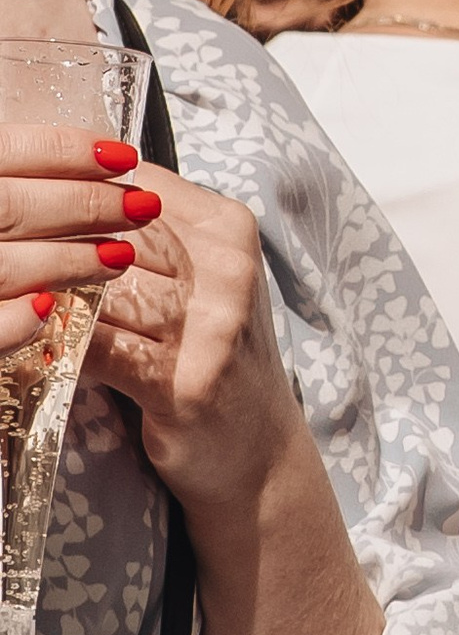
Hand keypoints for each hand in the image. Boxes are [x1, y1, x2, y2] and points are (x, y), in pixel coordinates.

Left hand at [7, 136, 312, 514]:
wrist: (258, 448)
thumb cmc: (214, 354)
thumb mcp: (201, 279)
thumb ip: (151, 235)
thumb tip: (64, 191)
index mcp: (229, 229)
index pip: (132, 186)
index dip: (74, 194)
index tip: (34, 205)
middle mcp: (227, 271)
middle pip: (112, 235)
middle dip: (53, 247)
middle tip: (11, 247)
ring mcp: (212, 327)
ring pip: (100, 290)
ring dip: (52, 295)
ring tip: (20, 296)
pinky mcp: (186, 381)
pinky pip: (97, 348)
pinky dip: (59, 344)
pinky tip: (40, 342)